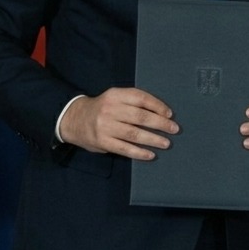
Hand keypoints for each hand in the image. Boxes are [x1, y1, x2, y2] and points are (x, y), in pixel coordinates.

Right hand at [59, 87, 178, 160]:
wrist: (74, 119)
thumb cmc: (102, 109)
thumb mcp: (114, 98)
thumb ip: (132, 102)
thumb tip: (161, 113)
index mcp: (115, 95)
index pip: (141, 98)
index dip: (158, 106)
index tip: (169, 114)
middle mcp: (110, 109)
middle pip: (140, 117)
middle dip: (160, 124)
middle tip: (174, 129)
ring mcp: (105, 126)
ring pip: (134, 134)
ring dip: (153, 139)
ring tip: (166, 143)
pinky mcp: (102, 142)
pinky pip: (125, 148)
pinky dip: (139, 152)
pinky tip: (151, 154)